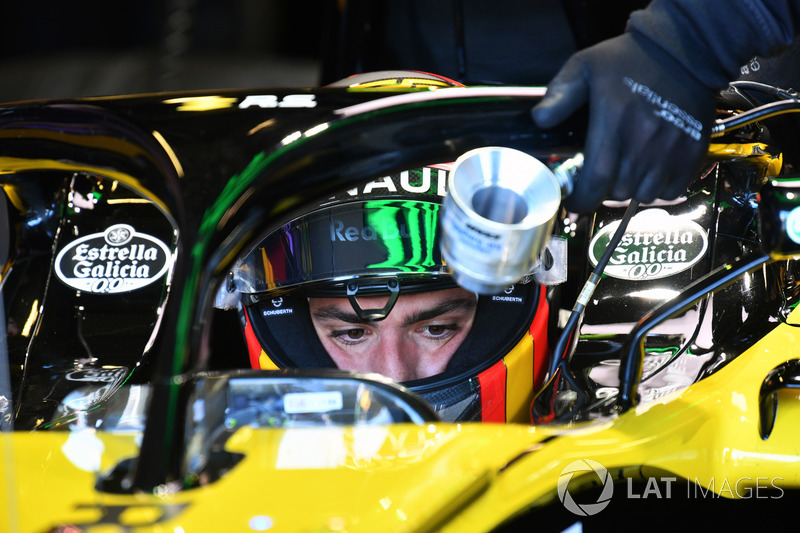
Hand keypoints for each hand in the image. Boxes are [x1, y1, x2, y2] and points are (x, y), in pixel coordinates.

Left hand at [532, 33, 715, 212]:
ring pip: (644, 195)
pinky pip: (672, 191)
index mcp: (614, 123)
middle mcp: (643, 141)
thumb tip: (540, 120)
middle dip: (603, 191)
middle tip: (600, 176)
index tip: (574, 201)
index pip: (595, 182)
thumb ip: (560, 95)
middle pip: (617, 193)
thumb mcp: (584, 67)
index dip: (581, 200)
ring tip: (625, 170)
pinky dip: (659, 188)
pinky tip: (650, 169)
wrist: (684, 48)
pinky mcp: (693, 152)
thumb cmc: (629, 59)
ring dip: (631, 190)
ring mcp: (671, 149)